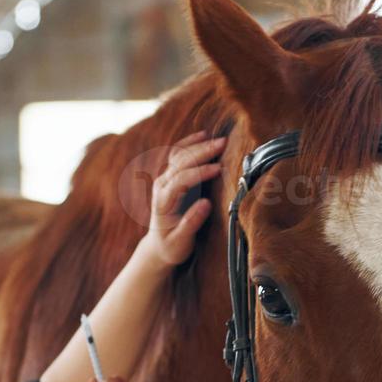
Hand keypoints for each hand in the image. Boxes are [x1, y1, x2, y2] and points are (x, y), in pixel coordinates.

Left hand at [139, 130, 225, 270]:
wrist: (158, 246)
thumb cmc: (171, 246)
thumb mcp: (181, 242)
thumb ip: (191, 223)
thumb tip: (206, 204)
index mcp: (163, 202)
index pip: (181, 180)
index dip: (200, 173)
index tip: (219, 169)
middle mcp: (161, 186)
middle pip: (180, 162)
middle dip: (202, 151)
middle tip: (223, 143)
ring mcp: (163, 179)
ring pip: (179, 155)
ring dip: (199, 145)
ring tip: (218, 139)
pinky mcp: (169, 177)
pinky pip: (177, 155)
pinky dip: (190, 143)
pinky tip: (203, 135)